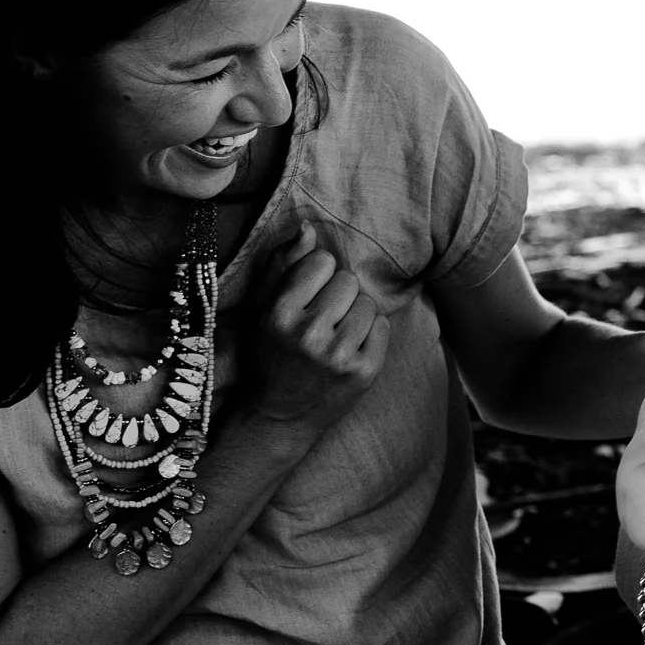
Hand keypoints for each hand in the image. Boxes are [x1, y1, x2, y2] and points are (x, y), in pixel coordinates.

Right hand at [249, 222, 390, 428]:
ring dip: (355, 315)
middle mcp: (308, 335)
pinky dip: (371, 336)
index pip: (323, 261)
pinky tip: (349, 351)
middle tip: (320, 322)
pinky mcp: (363, 373)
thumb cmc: (269, 354)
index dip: (317, 277)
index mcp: (278, 314)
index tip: (306, 299)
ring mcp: (338, 356)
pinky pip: (383, 327)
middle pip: (348, 280)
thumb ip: (282, 264)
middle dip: (338, 296)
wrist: (277, 416)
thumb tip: (308, 227)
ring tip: (333, 337)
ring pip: (368, 303)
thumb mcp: (261, 308)